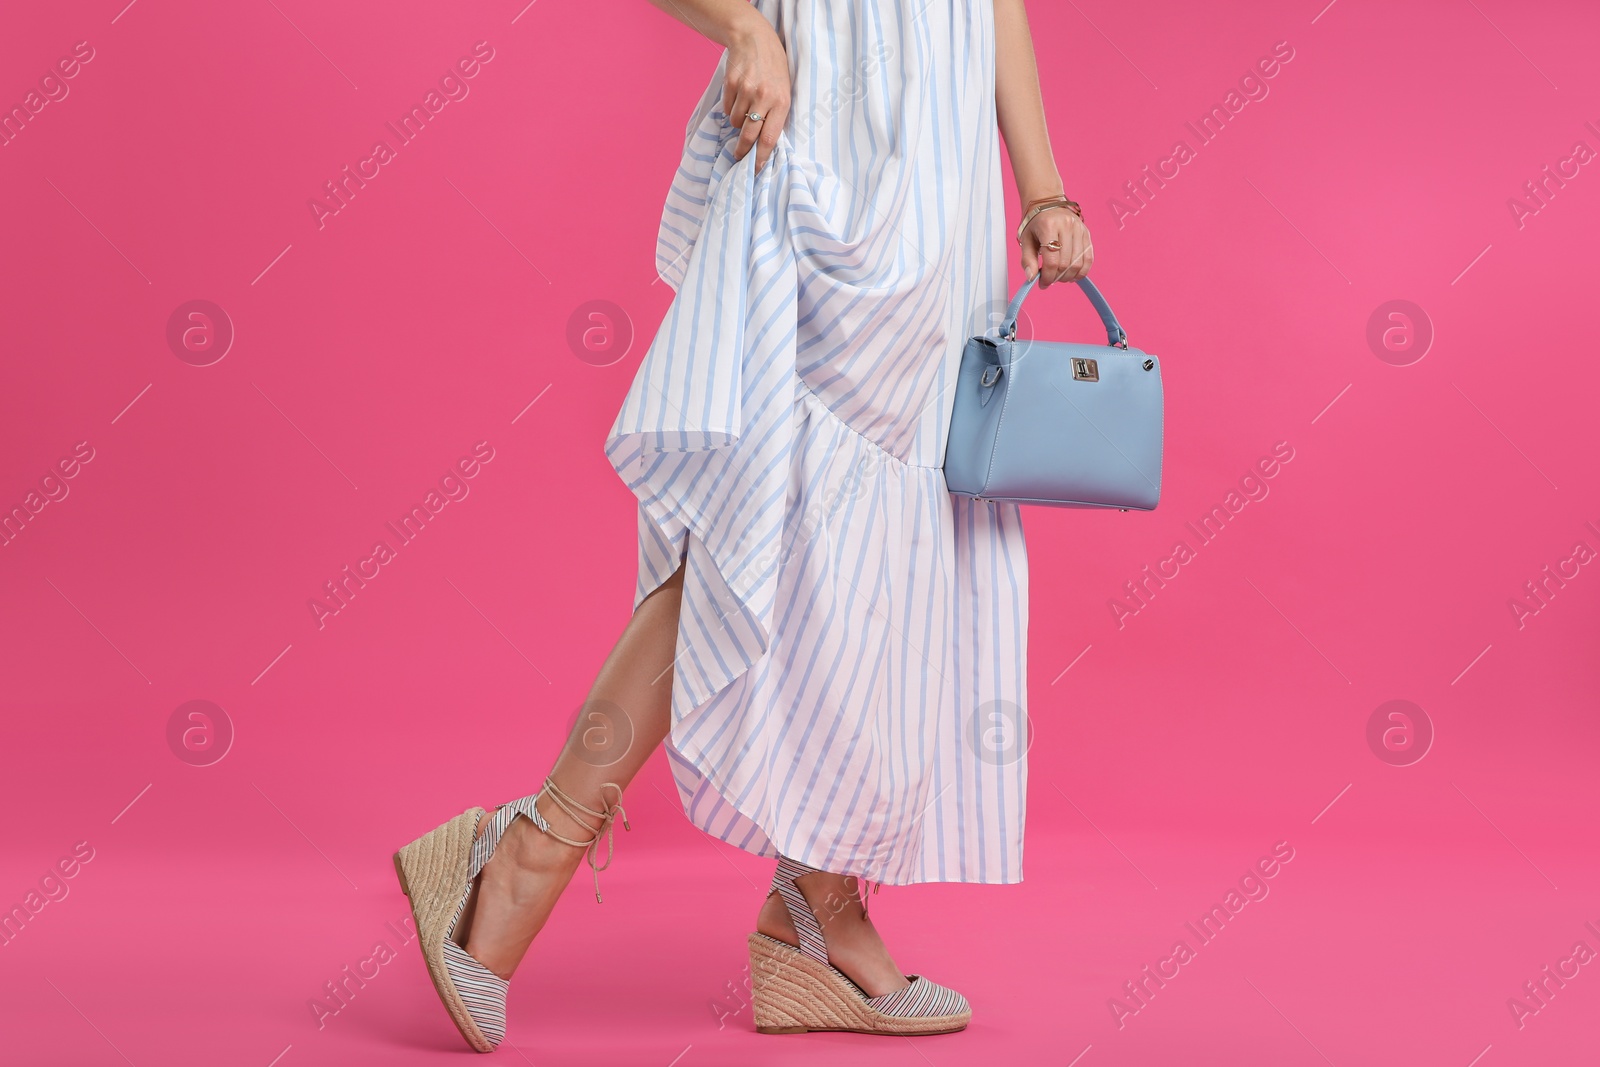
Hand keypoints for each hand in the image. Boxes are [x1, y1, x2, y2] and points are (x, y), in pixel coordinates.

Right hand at [722, 15, 790, 173]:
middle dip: (742, 150)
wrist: (754, 39)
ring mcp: (746, 90)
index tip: (756, 169)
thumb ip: (777, 114)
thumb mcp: (784, 90)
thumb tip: (765, 144)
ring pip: (736, 122)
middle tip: (738, 156)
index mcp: (782, 102)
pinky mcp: (731, 84)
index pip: (770, 138)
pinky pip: (727, 109)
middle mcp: (764, 97)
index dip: (761, 157)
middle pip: (749, 135)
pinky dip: (730, 108)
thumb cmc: (773, 68)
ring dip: (738, 122)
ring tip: (745, 108)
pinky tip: (738, 95)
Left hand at [1020, 207, 1092, 287]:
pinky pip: (1088, 257)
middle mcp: (1066, 226)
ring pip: (1078, 263)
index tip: (1042, 283)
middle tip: (1050, 280)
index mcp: (1048, 226)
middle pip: (1066, 264)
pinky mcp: (1086, 233)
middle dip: (1057, 278)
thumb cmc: (1035, 223)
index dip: (1047, 277)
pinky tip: (1073, 275)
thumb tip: (1031, 278)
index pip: (1052, 260)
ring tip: (1060, 277)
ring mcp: (1079, 229)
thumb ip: (1027, 260)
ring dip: (1069, 277)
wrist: (1047, 203)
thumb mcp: (1026, 240)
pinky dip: (1082, 271)